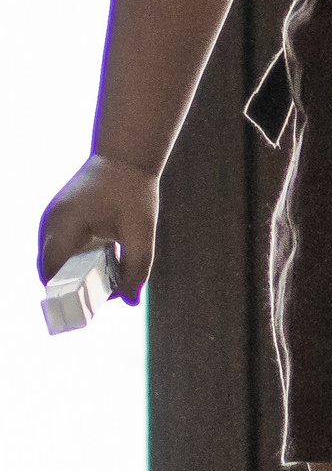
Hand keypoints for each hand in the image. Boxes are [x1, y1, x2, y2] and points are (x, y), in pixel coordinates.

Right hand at [38, 157, 156, 301]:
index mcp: (64, 223)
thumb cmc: (133, 191)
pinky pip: (62, 253)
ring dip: (75, 278)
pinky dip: (77, 265)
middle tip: (99, 305)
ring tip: (103, 288)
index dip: (64, 294)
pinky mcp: (58, 224)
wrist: (124, 158)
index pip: (52, 270)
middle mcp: (49, 225)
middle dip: (72, 290)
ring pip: (56, 264)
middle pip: (51, 271)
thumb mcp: (142, 231)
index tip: (83, 312)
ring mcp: (50, 224)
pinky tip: (101, 271)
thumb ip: (137, 267)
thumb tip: (129, 302)